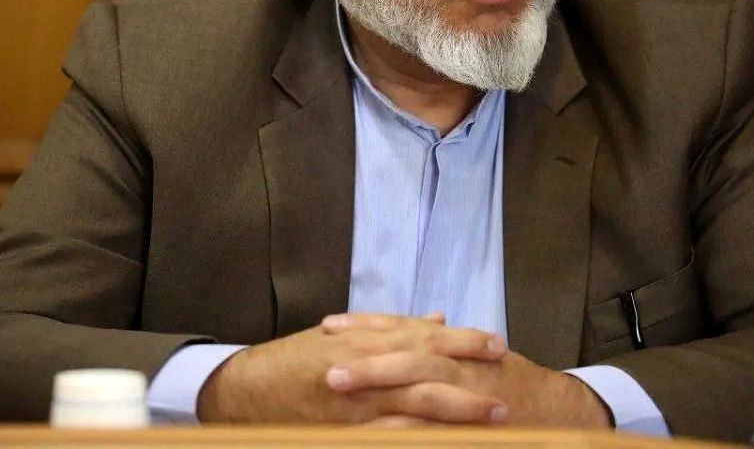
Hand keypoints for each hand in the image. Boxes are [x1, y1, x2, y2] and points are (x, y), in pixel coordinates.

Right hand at [198, 313, 509, 423]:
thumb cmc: (296, 360)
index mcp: (368, 338)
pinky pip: (393, 436)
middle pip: (429, 368)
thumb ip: (394, 327)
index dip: (464, 340)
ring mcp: (357, 402)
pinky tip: (444, 441)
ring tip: (493, 418)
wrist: (247, 389)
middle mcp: (366, 365)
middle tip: (506, 383)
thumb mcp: (344, 335)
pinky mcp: (347, 431)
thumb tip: (437, 317)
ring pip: (418, 404)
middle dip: (470, 376)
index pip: (426, 335)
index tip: (498, 344)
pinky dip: (421, 437)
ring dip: (458, 412)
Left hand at [320, 314, 610, 428]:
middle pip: (406, 356)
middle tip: (325, 365)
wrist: (562, 410)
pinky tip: (377, 433)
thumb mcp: (481, 355)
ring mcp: (466, 397)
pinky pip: (435, 428)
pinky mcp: (471, 425)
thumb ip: (451, 341)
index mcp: (454, 348)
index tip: (329, 326)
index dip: (366, 327)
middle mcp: (459, 367)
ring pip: (419, 389)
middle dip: (365, 359)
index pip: (404, 330)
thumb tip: (427, 320)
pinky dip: (407, 429)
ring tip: (339, 392)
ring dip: (378, 390)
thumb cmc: (516, 383)